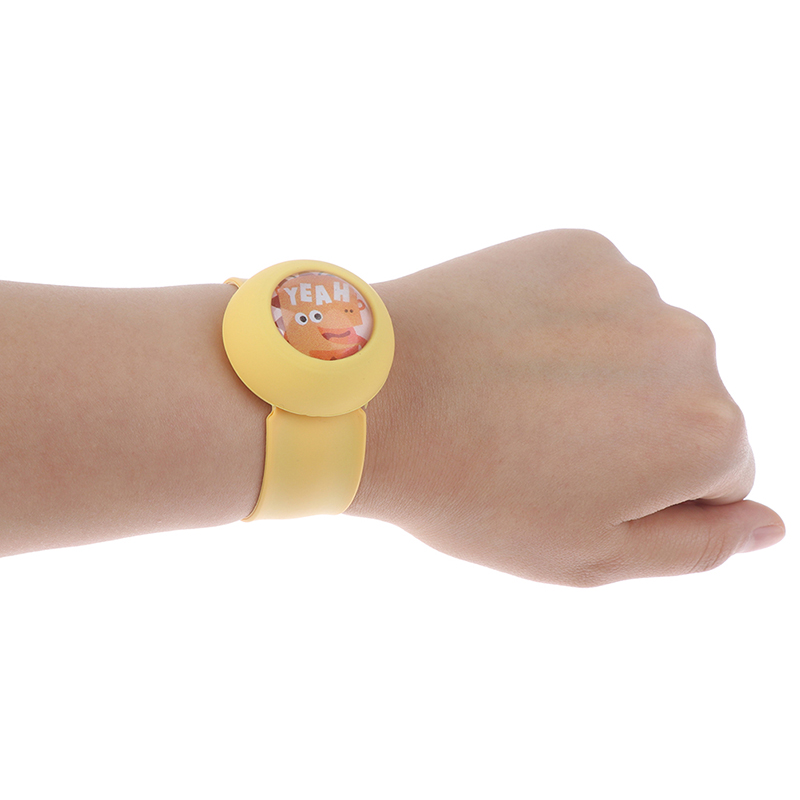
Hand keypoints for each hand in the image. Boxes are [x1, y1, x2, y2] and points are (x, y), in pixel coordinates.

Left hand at [347, 229, 784, 585]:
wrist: (376, 395)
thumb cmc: (475, 490)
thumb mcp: (589, 556)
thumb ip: (697, 546)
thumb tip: (770, 525)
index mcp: (707, 431)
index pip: (722, 474)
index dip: (650, 493)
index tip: (580, 489)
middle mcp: (691, 347)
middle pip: (690, 404)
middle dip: (634, 431)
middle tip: (541, 446)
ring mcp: (635, 288)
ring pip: (644, 350)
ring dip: (601, 374)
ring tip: (517, 397)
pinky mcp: (581, 249)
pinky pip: (599, 301)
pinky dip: (569, 324)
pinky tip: (510, 348)